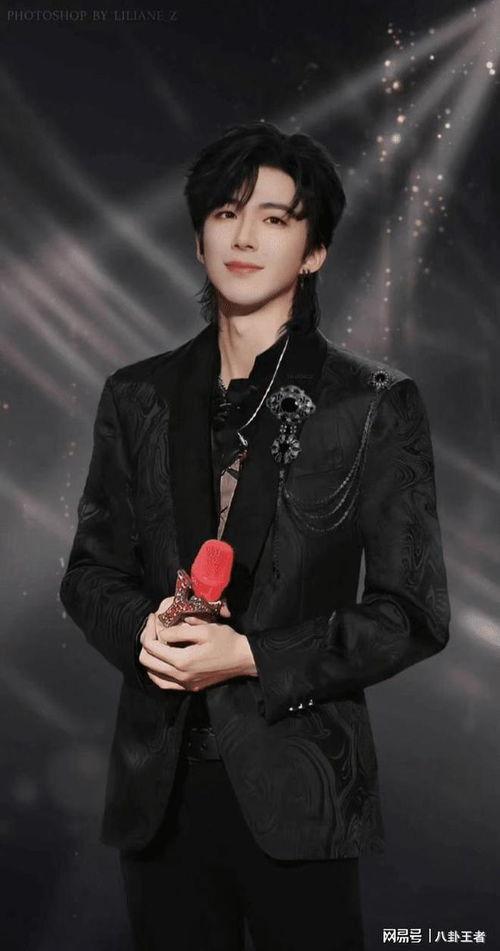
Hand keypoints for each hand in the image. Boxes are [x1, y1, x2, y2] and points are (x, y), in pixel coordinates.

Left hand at [138, 596, 256, 690]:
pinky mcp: (190, 687)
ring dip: (150, 658)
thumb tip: (162, 633)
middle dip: (146, 642)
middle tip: (153, 628)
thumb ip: (180, 632)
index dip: (149, 630)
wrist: (244, 659)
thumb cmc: (226, 641)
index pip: (152, 647)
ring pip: (153, 675)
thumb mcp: (204, 630)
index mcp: (182, 661)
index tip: (153, 617)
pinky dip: (157, 672)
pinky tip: (161, 662)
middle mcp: (180, 676)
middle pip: (147, 662)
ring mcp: (184, 684)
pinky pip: (164, 683)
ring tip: (155, 642)